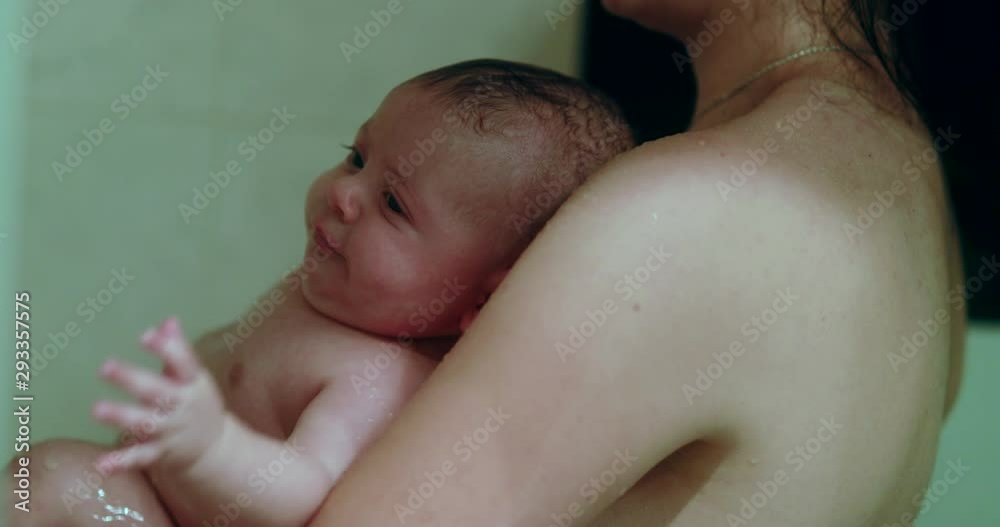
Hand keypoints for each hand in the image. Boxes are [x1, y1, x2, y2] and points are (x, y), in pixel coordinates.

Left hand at [92, 316, 226, 474]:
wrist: (216, 449)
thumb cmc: (196, 402)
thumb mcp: (193, 376)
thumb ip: (178, 350)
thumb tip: (168, 321)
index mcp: (192, 383)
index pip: (183, 363)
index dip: (166, 349)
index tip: (145, 335)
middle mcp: (182, 406)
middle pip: (158, 391)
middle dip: (132, 379)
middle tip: (105, 367)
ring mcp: (172, 431)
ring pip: (146, 423)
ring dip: (122, 417)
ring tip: (97, 409)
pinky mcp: (161, 453)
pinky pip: (141, 458)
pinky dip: (122, 462)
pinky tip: (101, 465)